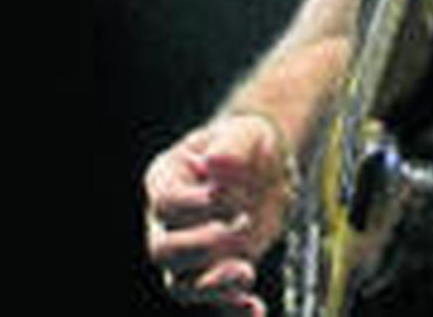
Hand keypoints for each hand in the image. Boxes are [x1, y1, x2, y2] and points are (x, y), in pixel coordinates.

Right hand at [142, 112, 294, 311]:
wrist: (269, 170)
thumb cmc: (248, 145)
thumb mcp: (246, 133)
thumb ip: (232, 146)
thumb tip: (215, 164)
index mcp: (166, 178)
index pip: (165, 202)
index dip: (194, 205)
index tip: (223, 195)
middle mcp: (168, 221)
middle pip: (163, 250)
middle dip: (203, 245)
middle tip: (243, 224)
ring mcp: (188, 253)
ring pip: (181, 285)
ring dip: (214, 285)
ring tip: (247, 271)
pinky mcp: (213, 275)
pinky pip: (215, 304)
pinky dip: (232, 310)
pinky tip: (255, 309)